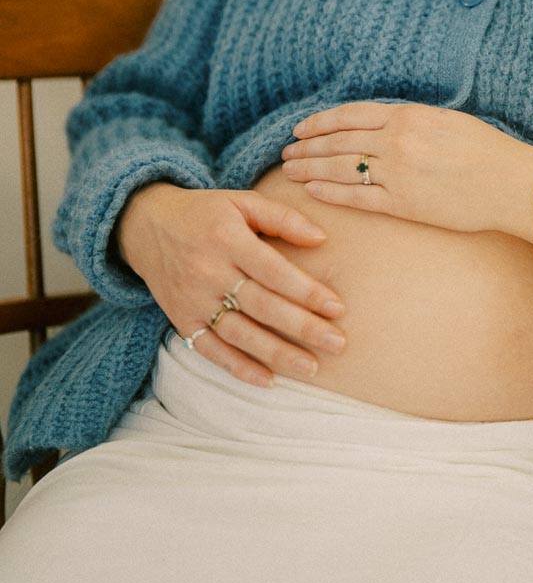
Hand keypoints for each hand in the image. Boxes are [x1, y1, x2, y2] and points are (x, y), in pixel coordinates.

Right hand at [117, 183, 345, 386]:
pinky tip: (268, 380)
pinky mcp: (182, 321)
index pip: (273, 271)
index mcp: (227, 239)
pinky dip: (238, 369)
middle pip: (261, 306)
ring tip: (311, 368)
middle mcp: (209, 272)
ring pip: (240, 334)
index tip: (337, 308)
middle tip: (337, 343)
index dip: (306, 291)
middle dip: (302, 328)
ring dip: (277, 354)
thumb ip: (282, 218)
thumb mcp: (241, 202)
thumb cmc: (205, 213)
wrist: (146, 225)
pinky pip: (211, 351)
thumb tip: (321, 238)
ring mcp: (193, 300)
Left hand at [280, 101, 532, 235]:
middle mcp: (398, 141)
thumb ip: (411, 120)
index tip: (300, 128)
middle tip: (286, 152)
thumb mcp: (447, 120)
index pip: (350, 115)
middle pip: (338, 142)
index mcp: (408, 116)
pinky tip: (311, 192)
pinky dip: (330, 194)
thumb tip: (384, 122)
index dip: (319, 122)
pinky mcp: (405, 204)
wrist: (513, 183)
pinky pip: (358, 198)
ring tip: (289, 172)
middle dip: (307, 147)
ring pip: (340, 169)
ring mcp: (399, 173)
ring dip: (310, 169)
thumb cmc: (487, 150)